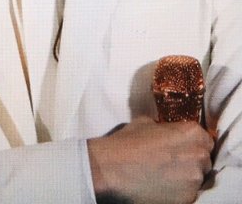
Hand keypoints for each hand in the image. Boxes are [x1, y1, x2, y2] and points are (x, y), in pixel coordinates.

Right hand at [87, 116, 213, 203]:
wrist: (113, 168)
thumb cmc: (128, 142)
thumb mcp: (146, 122)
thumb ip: (164, 127)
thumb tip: (165, 131)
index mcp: (192, 133)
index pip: (205, 139)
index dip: (194, 143)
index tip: (184, 147)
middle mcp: (198, 156)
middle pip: (204, 159)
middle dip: (192, 160)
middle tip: (174, 161)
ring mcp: (194, 180)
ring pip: (198, 179)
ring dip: (186, 177)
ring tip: (167, 175)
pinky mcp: (187, 199)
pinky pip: (189, 194)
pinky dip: (179, 191)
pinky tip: (163, 186)